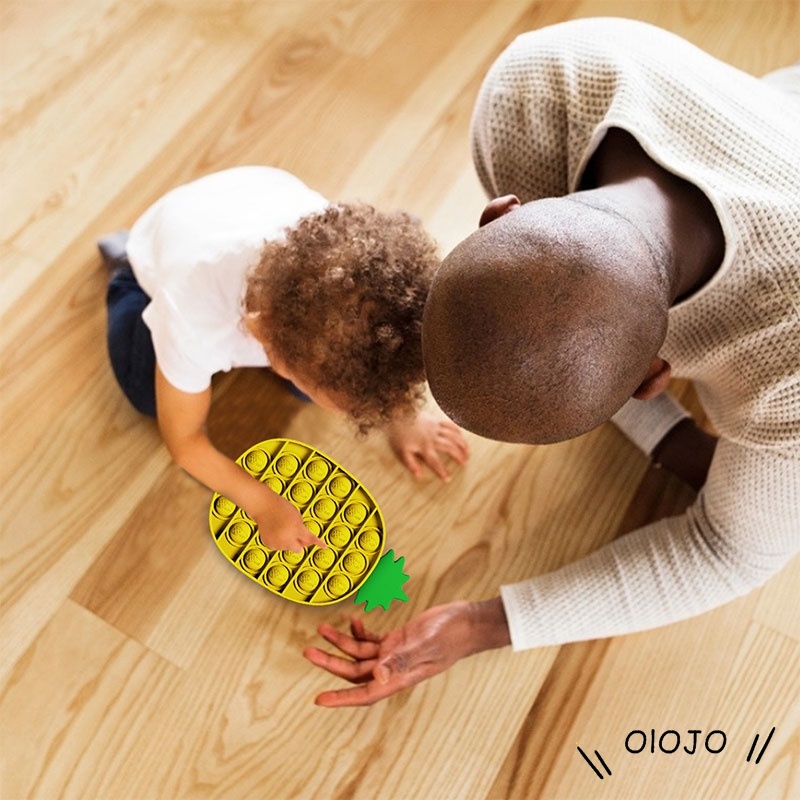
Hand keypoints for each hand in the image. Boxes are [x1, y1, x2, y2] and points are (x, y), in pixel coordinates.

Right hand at [253, 491, 325, 552]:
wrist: (264, 506)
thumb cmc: (281, 508)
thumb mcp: (297, 517)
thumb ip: (303, 531)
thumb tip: (304, 546)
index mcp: (296, 529)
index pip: (310, 538)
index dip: (318, 542)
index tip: (325, 546)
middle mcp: (286, 538)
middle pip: (298, 549)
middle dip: (298, 544)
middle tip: (292, 532)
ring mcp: (277, 542)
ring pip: (287, 548)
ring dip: (287, 541)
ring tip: (280, 527)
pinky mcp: (269, 544)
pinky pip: (278, 547)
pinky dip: (277, 541)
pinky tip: (274, 531)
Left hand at [304, 599, 509, 706]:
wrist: (469, 621)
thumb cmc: (452, 633)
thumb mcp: (425, 644)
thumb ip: (401, 660)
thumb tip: (377, 677)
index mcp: (400, 676)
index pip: (365, 692)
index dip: (341, 698)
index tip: (319, 700)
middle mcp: (394, 668)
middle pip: (355, 672)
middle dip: (331, 662)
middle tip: (309, 651)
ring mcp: (396, 654)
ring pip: (361, 655)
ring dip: (341, 643)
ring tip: (323, 629)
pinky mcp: (399, 641)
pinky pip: (373, 642)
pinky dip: (361, 633)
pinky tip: (354, 621)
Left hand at [385, 410, 469, 481]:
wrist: (397, 414)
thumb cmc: (398, 434)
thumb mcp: (401, 451)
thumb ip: (410, 464)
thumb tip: (418, 475)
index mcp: (424, 447)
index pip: (435, 462)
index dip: (442, 471)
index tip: (448, 478)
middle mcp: (432, 438)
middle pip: (449, 447)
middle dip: (458, 456)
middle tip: (464, 463)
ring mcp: (435, 428)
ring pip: (453, 436)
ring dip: (462, 444)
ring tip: (468, 452)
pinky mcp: (436, 420)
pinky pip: (450, 424)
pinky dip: (457, 430)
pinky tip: (462, 435)